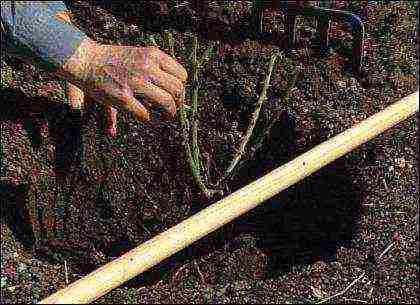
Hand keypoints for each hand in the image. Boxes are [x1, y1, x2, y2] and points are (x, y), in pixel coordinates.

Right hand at [59, 38, 187, 134]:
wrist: (86, 59)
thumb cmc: (114, 59)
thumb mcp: (140, 55)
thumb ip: (158, 68)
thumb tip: (180, 85)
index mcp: (153, 55)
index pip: (182, 75)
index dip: (181, 87)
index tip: (175, 94)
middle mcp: (147, 67)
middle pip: (177, 89)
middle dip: (178, 102)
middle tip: (172, 107)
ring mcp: (135, 82)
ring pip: (166, 102)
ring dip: (169, 113)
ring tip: (165, 116)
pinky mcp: (123, 96)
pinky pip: (145, 114)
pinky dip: (149, 119)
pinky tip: (146, 117)